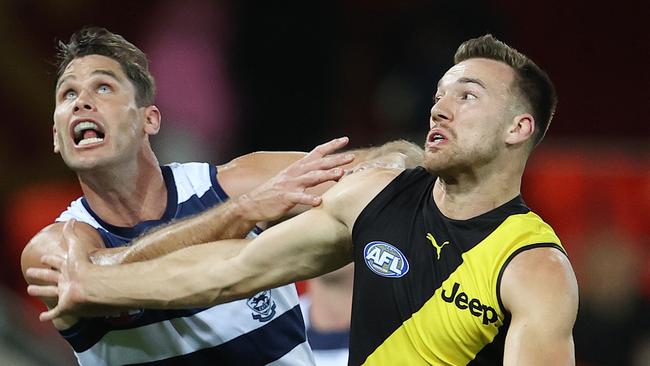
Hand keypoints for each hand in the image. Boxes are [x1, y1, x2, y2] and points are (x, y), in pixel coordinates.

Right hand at [26, 220, 91, 321]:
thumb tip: (71, 219)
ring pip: (50, 293)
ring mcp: (66, 295)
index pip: (58, 261)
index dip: (50, 259)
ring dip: (41, 292)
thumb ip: (71, 234)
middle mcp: (67, 281)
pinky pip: (55, 313)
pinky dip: (48, 316)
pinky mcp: (65, 308)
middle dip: (41, 275)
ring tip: (30, 291)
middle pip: (51, 277)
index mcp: (69, 267)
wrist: (91, 287)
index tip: (43, 258)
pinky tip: (41, 317)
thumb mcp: (75, 247)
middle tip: (30, 273)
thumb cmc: (83, 267)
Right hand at [239, 137, 353, 221]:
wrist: (253, 202)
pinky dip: (309, 199)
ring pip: (311, 178)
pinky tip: (319, 201)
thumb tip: (327, 171)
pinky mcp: (285, 197)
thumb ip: (308, 174)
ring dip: (327, 175)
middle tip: (351, 157)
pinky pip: (299, 198)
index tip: (345, 139)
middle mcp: (296, 172)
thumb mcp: (292, 178)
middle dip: (336, 160)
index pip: (317, 151)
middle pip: (319, 163)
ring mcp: (290, 184)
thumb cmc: (276, 191)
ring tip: (341, 174)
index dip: (331, 145)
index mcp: (298, 166)